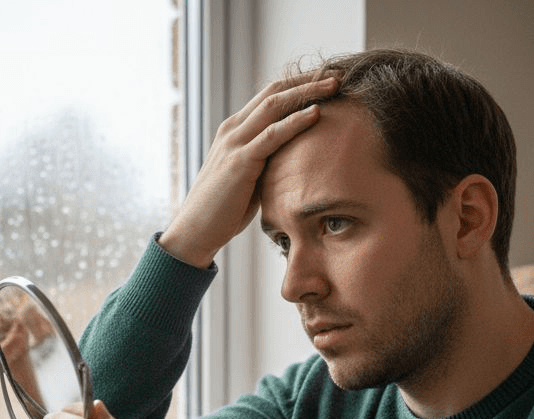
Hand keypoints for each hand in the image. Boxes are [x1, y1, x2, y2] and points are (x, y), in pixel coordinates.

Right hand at [159, 73, 339, 267]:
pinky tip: (317, 112)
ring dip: (307, 92)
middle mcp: (233, 129)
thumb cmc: (224, 209)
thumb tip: (293, 160)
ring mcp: (235, 143)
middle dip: (307, 80)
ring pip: (274, 105)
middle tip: (337, 73)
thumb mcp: (249, 177)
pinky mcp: (240, 161)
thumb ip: (266, 162)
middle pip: (274, 91)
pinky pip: (273, 135)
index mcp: (235, 130)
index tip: (326, 80)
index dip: (299, 84)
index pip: (270, 95)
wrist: (196, 230)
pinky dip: (296, 121)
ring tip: (335, 84)